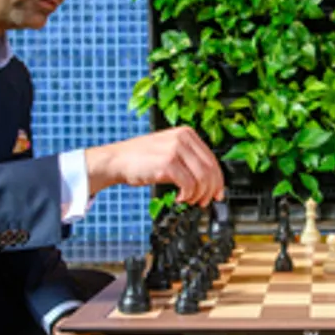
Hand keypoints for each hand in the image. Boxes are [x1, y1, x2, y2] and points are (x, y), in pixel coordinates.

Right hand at [86, 126, 223, 204]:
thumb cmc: (141, 158)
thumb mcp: (168, 150)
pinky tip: (180, 199)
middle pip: (210, 169)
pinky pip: (189, 185)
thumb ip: (188, 160)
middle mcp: (183, 138)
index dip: (218, 180)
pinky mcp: (167, 163)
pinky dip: (188, 196)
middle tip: (205, 201)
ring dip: (199, 195)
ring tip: (190, 201)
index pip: (212, 159)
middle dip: (211, 190)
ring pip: (202, 178)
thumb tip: (208, 181)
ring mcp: (175, 150)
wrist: (117, 160)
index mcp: (186, 133)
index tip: (218, 193)